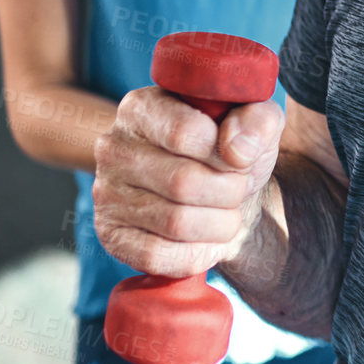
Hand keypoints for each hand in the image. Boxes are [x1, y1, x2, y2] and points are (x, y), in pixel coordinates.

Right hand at [93, 88, 284, 276]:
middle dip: (229, 192)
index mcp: (142, 107)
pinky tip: (207, 240)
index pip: (186, 134)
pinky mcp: (110, 235)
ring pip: (174, 222)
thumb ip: (257, 120)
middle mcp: (114, 147)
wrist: (222, 194)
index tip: (240, 159)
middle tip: (239, 189)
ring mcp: (106, 193)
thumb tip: (237, 151)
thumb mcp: (257, 122)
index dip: (226, 154)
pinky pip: (155, 256)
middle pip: (183, 182)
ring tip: (227, 214)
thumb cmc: (233, 149)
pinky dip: (196, 254)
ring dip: (219, 225)